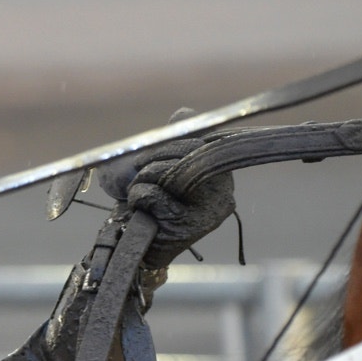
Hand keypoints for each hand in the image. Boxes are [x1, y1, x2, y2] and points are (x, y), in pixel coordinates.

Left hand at [99, 138, 234, 268]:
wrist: (140, 247)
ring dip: (141, 182)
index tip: (146, 158)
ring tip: (143, 198)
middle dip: (151, 162)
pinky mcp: (188, 226)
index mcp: (220, 173)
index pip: (197, 142)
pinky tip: (142, 212)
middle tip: (140, 177)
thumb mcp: (164, 169)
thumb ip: (176, 143)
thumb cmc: (152, 206)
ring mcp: (208, 210)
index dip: (167, 146)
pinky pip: (152, 195)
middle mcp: (223, 191)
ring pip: (166, 173)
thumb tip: (185, 113)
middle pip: (184, 153)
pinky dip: (138, 198)